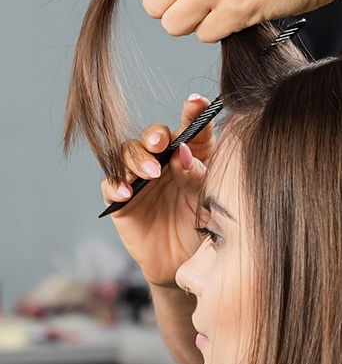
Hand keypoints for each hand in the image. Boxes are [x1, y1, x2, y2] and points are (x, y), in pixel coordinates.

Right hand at [100, 95, 216, 287]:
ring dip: (138, 159)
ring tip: (152, 174)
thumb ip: (197, 175)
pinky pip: (112, 184)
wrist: (185, 261)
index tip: (196, 102)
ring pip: (129, 153)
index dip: (193, 111)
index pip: (192, 127)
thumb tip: (182, 153)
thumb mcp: (207, 199)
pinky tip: (128, 192)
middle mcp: (164, 160)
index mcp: (192, 153)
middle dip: (156, 135)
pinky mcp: (121, 198)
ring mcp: (140, 177)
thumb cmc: (202, 224)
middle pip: (155, 136)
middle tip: (161, 143)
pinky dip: (117, 184)